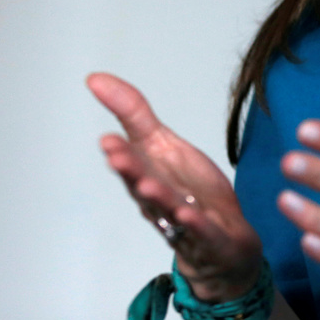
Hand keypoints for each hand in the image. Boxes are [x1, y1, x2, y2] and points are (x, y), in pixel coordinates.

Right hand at [88, 72, 263, 300]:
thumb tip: (95, 78)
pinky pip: (202, 233)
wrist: (223, 241)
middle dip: (130, 172)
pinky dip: (195, 225)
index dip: (120, 152)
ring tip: (148, 184)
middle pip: (142, 186)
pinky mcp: (212, 240)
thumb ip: (133, 113)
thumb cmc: (188, 190)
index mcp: (148, 176)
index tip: (107, 139)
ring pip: (168, 209)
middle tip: (115, 156)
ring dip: (157, 197)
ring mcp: (185, 223)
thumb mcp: (162, 144)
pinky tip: (188, 215)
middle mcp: (161, 202)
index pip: (132, 162)